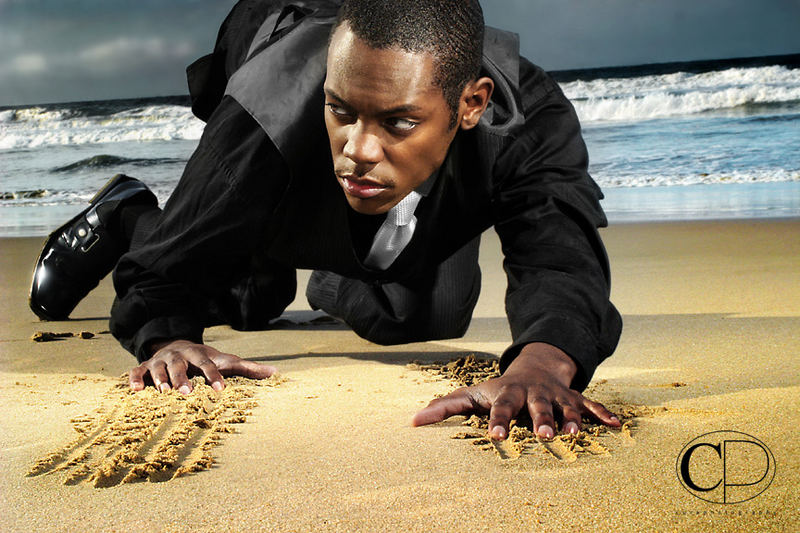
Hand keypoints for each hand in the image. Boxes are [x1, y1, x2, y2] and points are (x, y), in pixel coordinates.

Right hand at [129, 339, 276, 393]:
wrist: (178, 345)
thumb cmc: (207, 360)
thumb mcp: (226, 361)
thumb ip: (248, 368)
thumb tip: (275, 373)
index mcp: (200, 355)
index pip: (209, 364)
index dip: (215, 376)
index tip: (221, 390)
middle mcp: (180, 355)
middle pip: (181, 365)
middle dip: (184, 378)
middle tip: (188, 393)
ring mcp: (161, 360)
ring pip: (159, 367)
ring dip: (160, 379)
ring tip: (163, 394)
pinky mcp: (145, 367)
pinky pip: (136, 372)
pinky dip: (134, 380)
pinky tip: (135, 392)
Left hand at [412, 342, 619, 439]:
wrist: (534, 367)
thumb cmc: (497, 390)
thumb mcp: (471, 395)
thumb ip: (444, 408)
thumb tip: (412, 423)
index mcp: (508, 395)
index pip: (501, 408)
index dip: (498, 421)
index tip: (495, 436)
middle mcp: (534, 394)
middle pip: (537, 407)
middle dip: (541, 420)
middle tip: (544, 436)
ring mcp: (556, 396)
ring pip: (566, 408)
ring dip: (572, 420)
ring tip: (576, 434)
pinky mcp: (574, 400)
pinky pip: (591, 405)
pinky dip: (603, 414)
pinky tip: (617, 426)